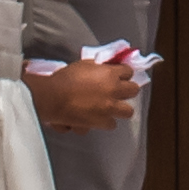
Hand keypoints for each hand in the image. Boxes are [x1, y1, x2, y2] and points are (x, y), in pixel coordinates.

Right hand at [23, 51, 142, 135]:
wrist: (54, 98)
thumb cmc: (64, 78)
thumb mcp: (83, 65)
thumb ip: (97, 67)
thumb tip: (102, 68)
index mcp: (110, 74)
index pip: (128, 71)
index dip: (124, 73)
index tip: (120, 74)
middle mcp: (114, 91)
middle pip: (134, 90)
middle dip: (128, 91)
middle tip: (119, 91)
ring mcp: (110, 108)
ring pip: (127, 112)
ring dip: (119, 109)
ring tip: (110, 108)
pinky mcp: (102, 123)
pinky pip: (110, 124)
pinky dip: (104, 122)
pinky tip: (96, 118)